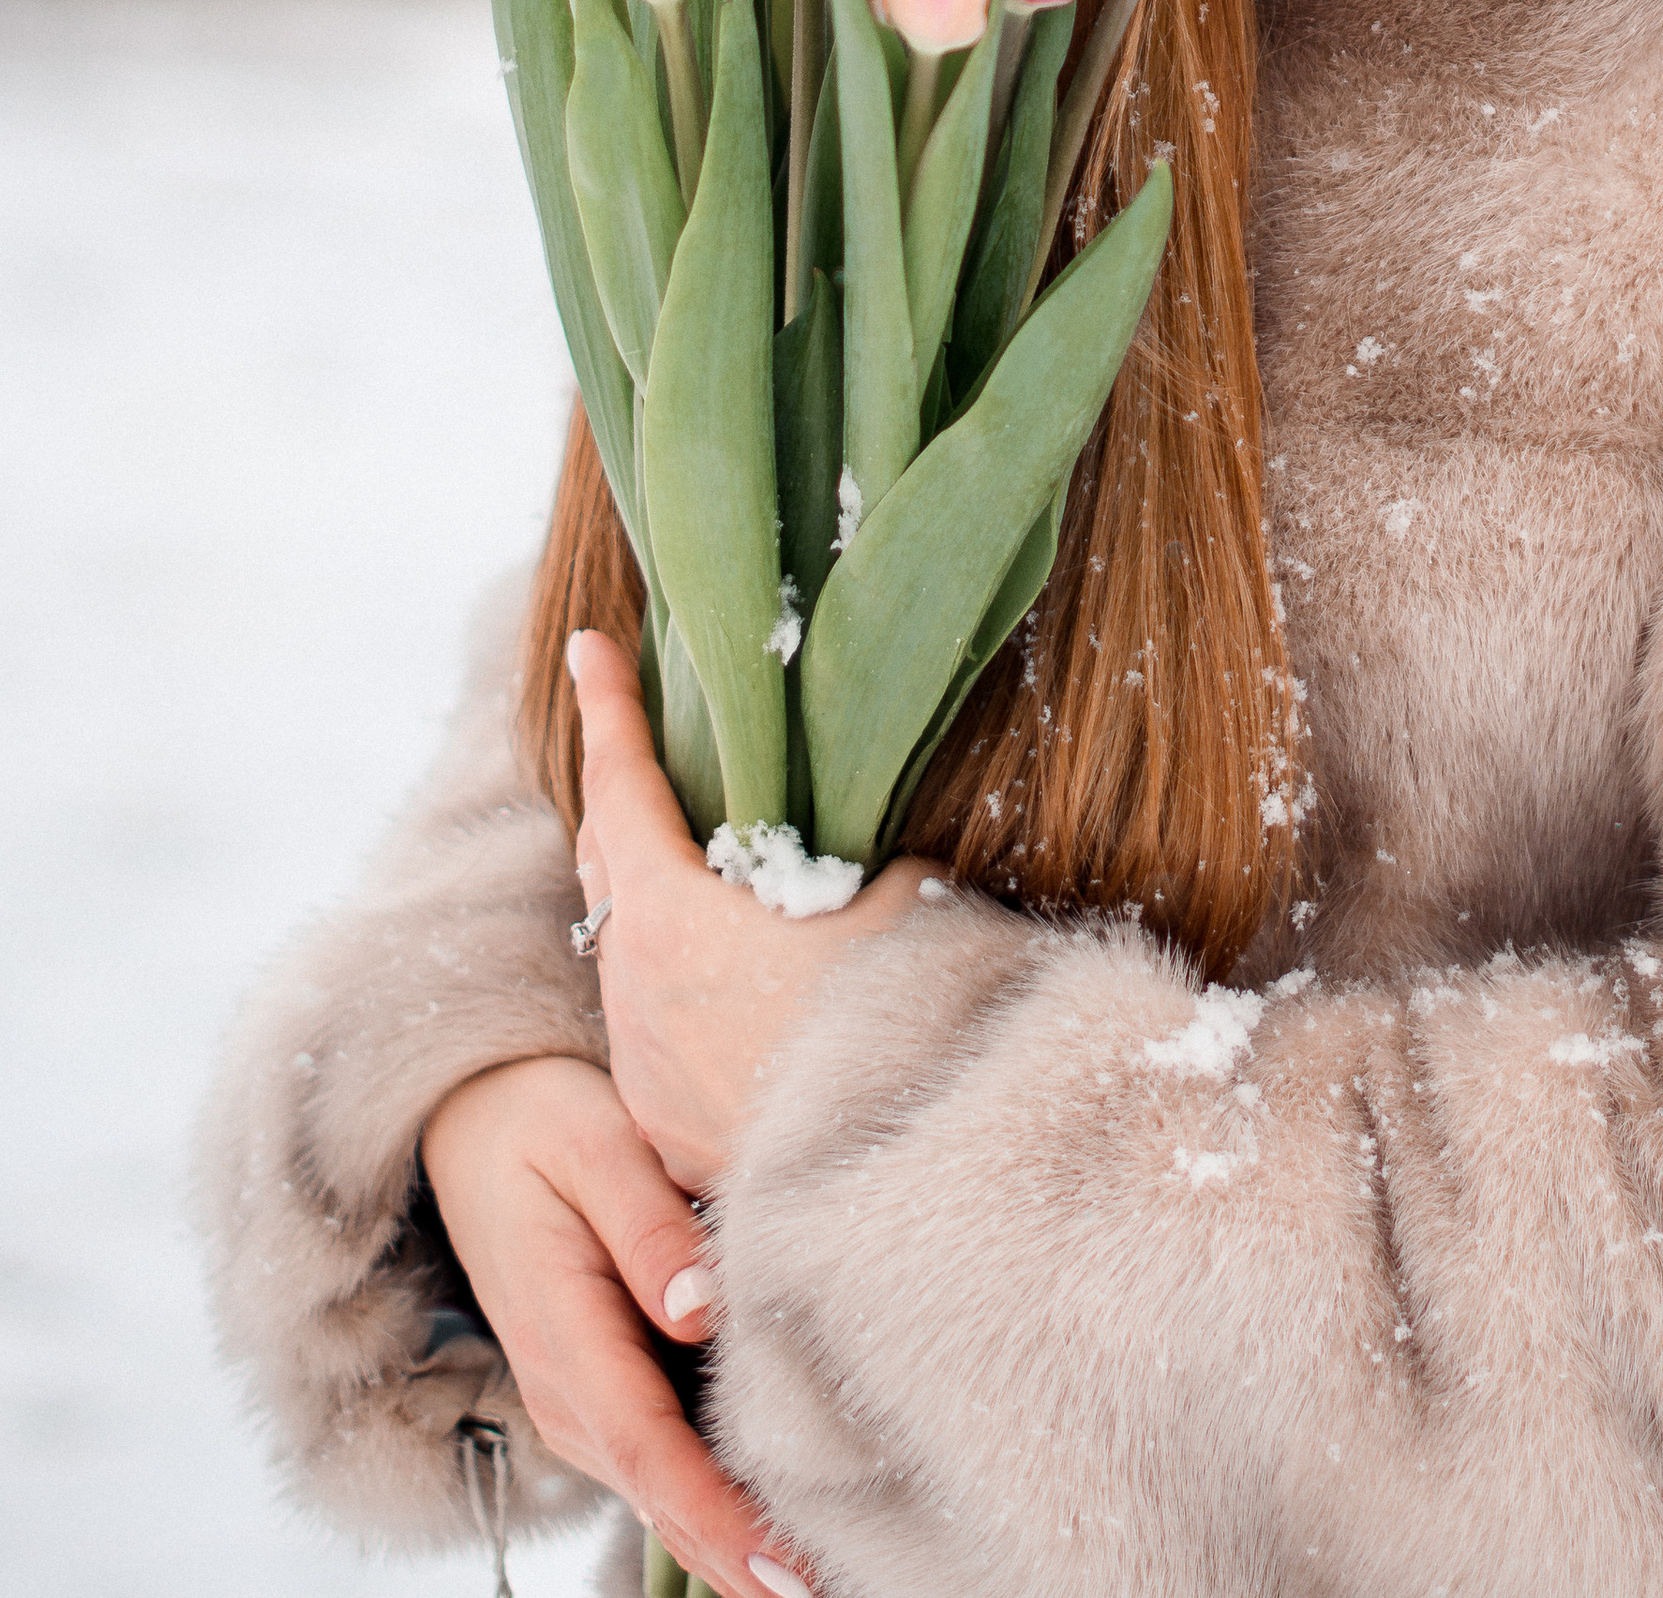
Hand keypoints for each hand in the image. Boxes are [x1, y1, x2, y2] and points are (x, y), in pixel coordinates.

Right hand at [419, 1051, 801, 1597]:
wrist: (473, 1124)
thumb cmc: (540, 1122)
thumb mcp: (595, 1144)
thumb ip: (649, 1228)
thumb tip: (702, 1308)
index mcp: (564, 1335)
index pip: (651, 1454)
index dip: (720, 1519)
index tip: (787, 1568)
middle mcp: (567, 1392)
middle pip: (664, 1497)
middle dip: (744, 1558)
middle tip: (843, 1585)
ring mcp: (579, 1402)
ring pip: (664, 1492)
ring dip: (736, 1535)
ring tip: (837, 1561)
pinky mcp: (600, 1392)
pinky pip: (661, 1460)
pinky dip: (718, 1497)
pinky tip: (790, 1509)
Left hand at [570, 625, 929, 1197]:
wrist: (901, 1192)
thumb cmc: (901, 1025)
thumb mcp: (899, 902)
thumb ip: (858, 869)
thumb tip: (866, 864)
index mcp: (670, 918)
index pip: (621, 785)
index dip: (606, 707)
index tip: (586, 646)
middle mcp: (632, 995)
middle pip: (605, 871)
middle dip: (619, 806)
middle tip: (638, 753)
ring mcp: (641, 1073)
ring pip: (627, 962)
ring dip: (655, 911)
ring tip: (705, 883)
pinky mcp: (667, 1136)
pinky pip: (654, 1037)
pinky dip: (679, 994)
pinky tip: (736, 997)